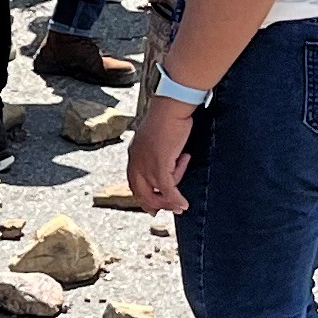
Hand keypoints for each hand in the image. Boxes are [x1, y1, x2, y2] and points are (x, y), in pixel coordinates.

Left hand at [126, 95, 194, 213]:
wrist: (171, 107)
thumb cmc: (168, 117)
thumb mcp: (158, 138)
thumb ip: (158, 152)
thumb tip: (170, 161)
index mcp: (133, 155)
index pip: (134, 183)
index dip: (143, 197)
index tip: (153, 207)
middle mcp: (135, 162)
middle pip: (141, 193)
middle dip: (156, 205)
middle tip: (170, 210)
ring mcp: (146, 165)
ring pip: (157, 193)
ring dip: (170, 200)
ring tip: (182, 200)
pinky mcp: (159, 166)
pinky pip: (168, 190)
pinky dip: (176, 199)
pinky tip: (184, 204)